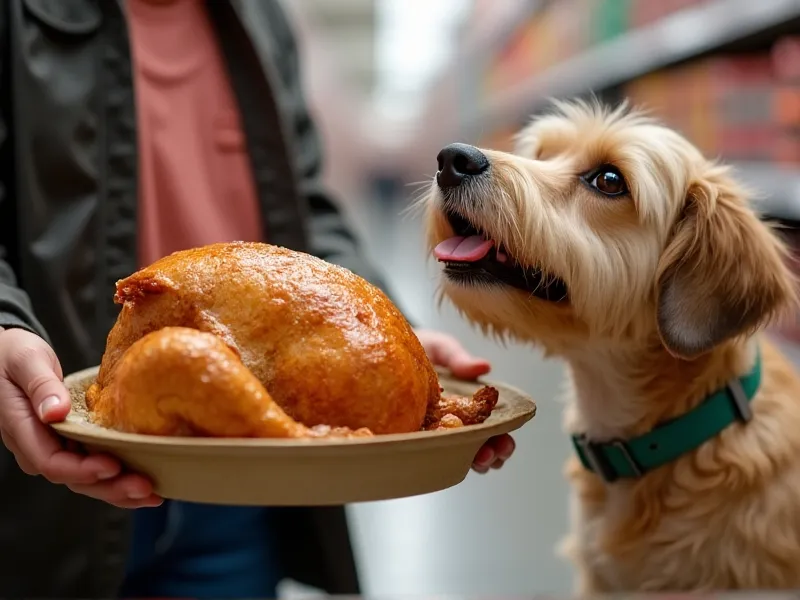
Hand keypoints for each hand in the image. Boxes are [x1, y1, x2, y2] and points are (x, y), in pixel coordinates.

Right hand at [0, 327, 160, 507]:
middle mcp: (36, 447)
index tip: (113, 466)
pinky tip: (143, 481)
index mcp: (22, 430)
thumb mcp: (26, 361)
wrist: (5, 356)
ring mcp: (53, 447)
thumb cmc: (13, 355)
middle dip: (111, 488)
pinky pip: (92, 466)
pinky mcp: (68, 443)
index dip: (84, 469)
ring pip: (85, 479)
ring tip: (152, 494)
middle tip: (145, 489)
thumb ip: (41, 386)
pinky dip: (117, 477)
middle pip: (74, 479)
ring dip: (118, 490)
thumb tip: (55, 412)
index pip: (52, 462)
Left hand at [414, 328, 515, 472]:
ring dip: (468, 461)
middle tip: (489, 454)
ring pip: (455, 455)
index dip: (501, 439)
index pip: (489, 429)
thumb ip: (459, 359)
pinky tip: (438, 459)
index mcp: (464, 405)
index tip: (504, 442)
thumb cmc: (415, 349)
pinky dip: (432, 459)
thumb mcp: (440, 348)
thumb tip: (484, 366)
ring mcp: (430, 432)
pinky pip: (421, 452)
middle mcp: (451, 423)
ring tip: (473, 459)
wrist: (380, 349)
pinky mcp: (407, 436)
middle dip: (489, 455)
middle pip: (477, 447)